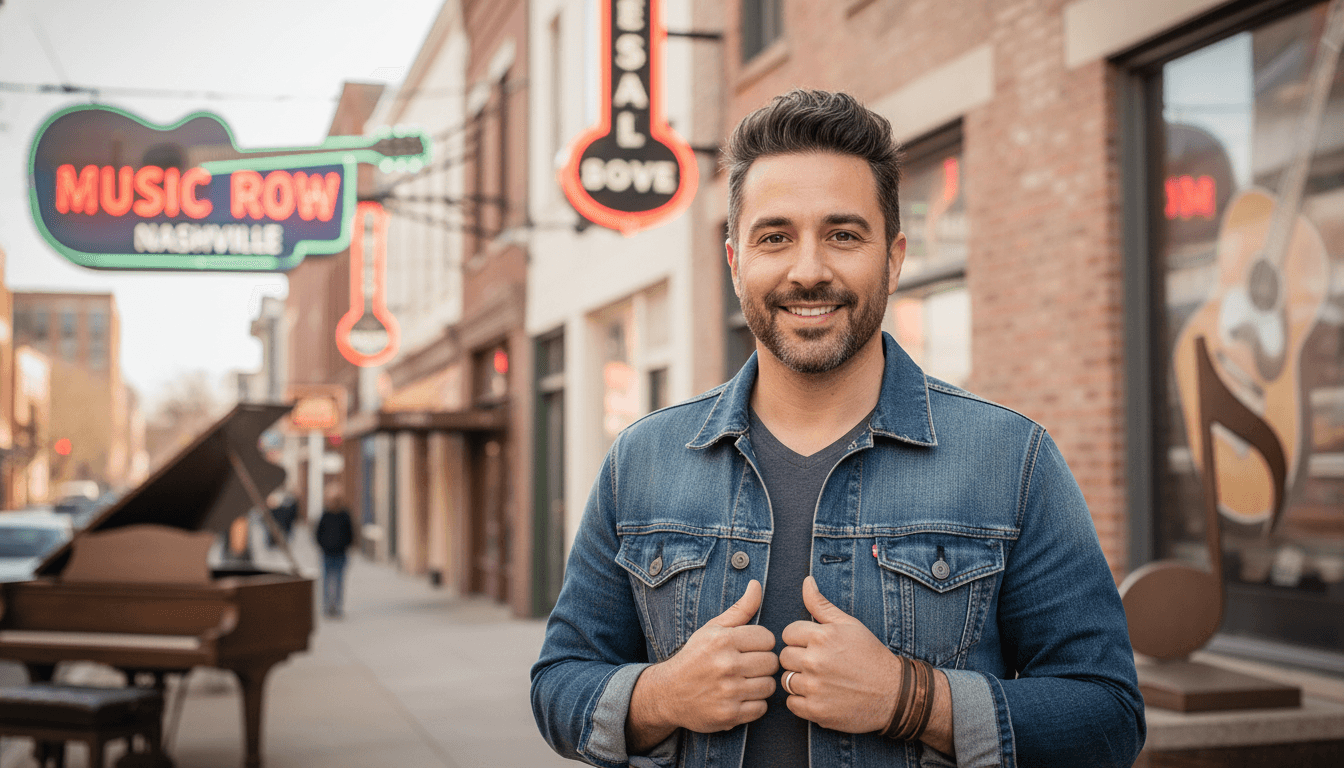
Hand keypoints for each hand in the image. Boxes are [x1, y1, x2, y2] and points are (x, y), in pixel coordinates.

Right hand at [626, 580, 777, 750]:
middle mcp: (726, 665)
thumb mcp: (713, 629)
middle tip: (748, 666)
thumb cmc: (695, 657)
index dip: (761, 643)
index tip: (749, 648)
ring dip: (760, 685)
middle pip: (771, 662)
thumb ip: (740, 609)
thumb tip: (756, 585)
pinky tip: (740, 697)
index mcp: (723, 640)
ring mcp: (728, 692)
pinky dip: (754, 704)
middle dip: (762, 664)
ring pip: (769, 686)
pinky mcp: (729, 715)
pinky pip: (761, 708)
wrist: (668, 693)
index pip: (768, 638)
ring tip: (745, 681)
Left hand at [778, 576, 902, 732]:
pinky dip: (802, 701)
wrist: (894, 694)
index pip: (788, 634)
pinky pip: (791, 703)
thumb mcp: (848, 624)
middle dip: (798, 659)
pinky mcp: (816, 710)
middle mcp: (815, 661)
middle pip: (784, 657)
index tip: (815, 647)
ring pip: (786, 680)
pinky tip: (820, 696)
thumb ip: (821, 604)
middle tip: (819, 664)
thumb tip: (806, 581)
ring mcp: (815, 687)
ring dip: (799, 681)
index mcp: (821, 636)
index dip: (800, 640)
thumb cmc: (870, 656)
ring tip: (821, 680)